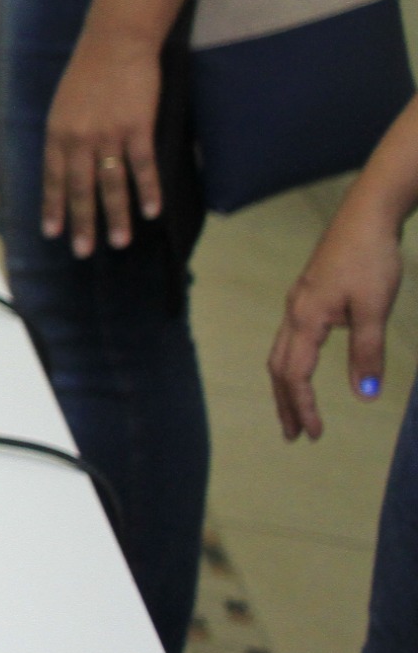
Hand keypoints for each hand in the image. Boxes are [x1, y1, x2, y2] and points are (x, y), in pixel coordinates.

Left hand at [41, 32, 162, 257]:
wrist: (115, 43)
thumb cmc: (88, 73)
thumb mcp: (62, 105)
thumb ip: (64, 137)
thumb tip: (65, 166)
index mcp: (57, 133)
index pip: (52, 179)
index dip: (53, 207)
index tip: (53, 233)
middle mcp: (79, 138)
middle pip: (80, 189)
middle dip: (81, 223)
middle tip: (83, 252)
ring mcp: (108, 134)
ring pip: (111, 184)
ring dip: (115, 216)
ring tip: (118, 243)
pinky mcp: (138, 127)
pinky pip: (142, 166)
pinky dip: (148, 190)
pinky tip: (151, 212)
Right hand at [269, 201, 402, 440]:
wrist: (366, 217)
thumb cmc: (370, 260)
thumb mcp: (375, 310)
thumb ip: (367, 352)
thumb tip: (364, 395)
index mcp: (306, 318)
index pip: (295, 374)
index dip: (303, 406)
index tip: (314, 434)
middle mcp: (294, 312)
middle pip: (278, 366)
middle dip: (285, 402)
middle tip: (294, 435)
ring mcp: (298, 302)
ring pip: (281, 351)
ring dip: (286, 384)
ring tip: (296, 409)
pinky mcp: (309, 295)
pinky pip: (291, 338)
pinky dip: (293, 363)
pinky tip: (307, 367)